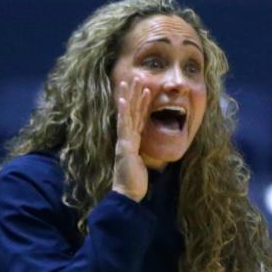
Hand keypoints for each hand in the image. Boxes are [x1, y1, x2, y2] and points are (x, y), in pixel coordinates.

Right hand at [113, 77, 151, 201]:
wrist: (128, 194)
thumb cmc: (134, 184)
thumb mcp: (143, 166)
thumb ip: (144, 157)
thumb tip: (149, 155)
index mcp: (132, 142)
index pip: (138, 119)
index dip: (141, 105)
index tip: (145, 91)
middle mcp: (126, 138)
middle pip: (131, 112)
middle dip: (134, 94)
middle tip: (137, 77)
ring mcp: (124, 140)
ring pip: (128, 114)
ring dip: (130, 96)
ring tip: (133, 80)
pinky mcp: (124, 145)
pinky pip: (124, 125)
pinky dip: (122, 111)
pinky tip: (122, 99)